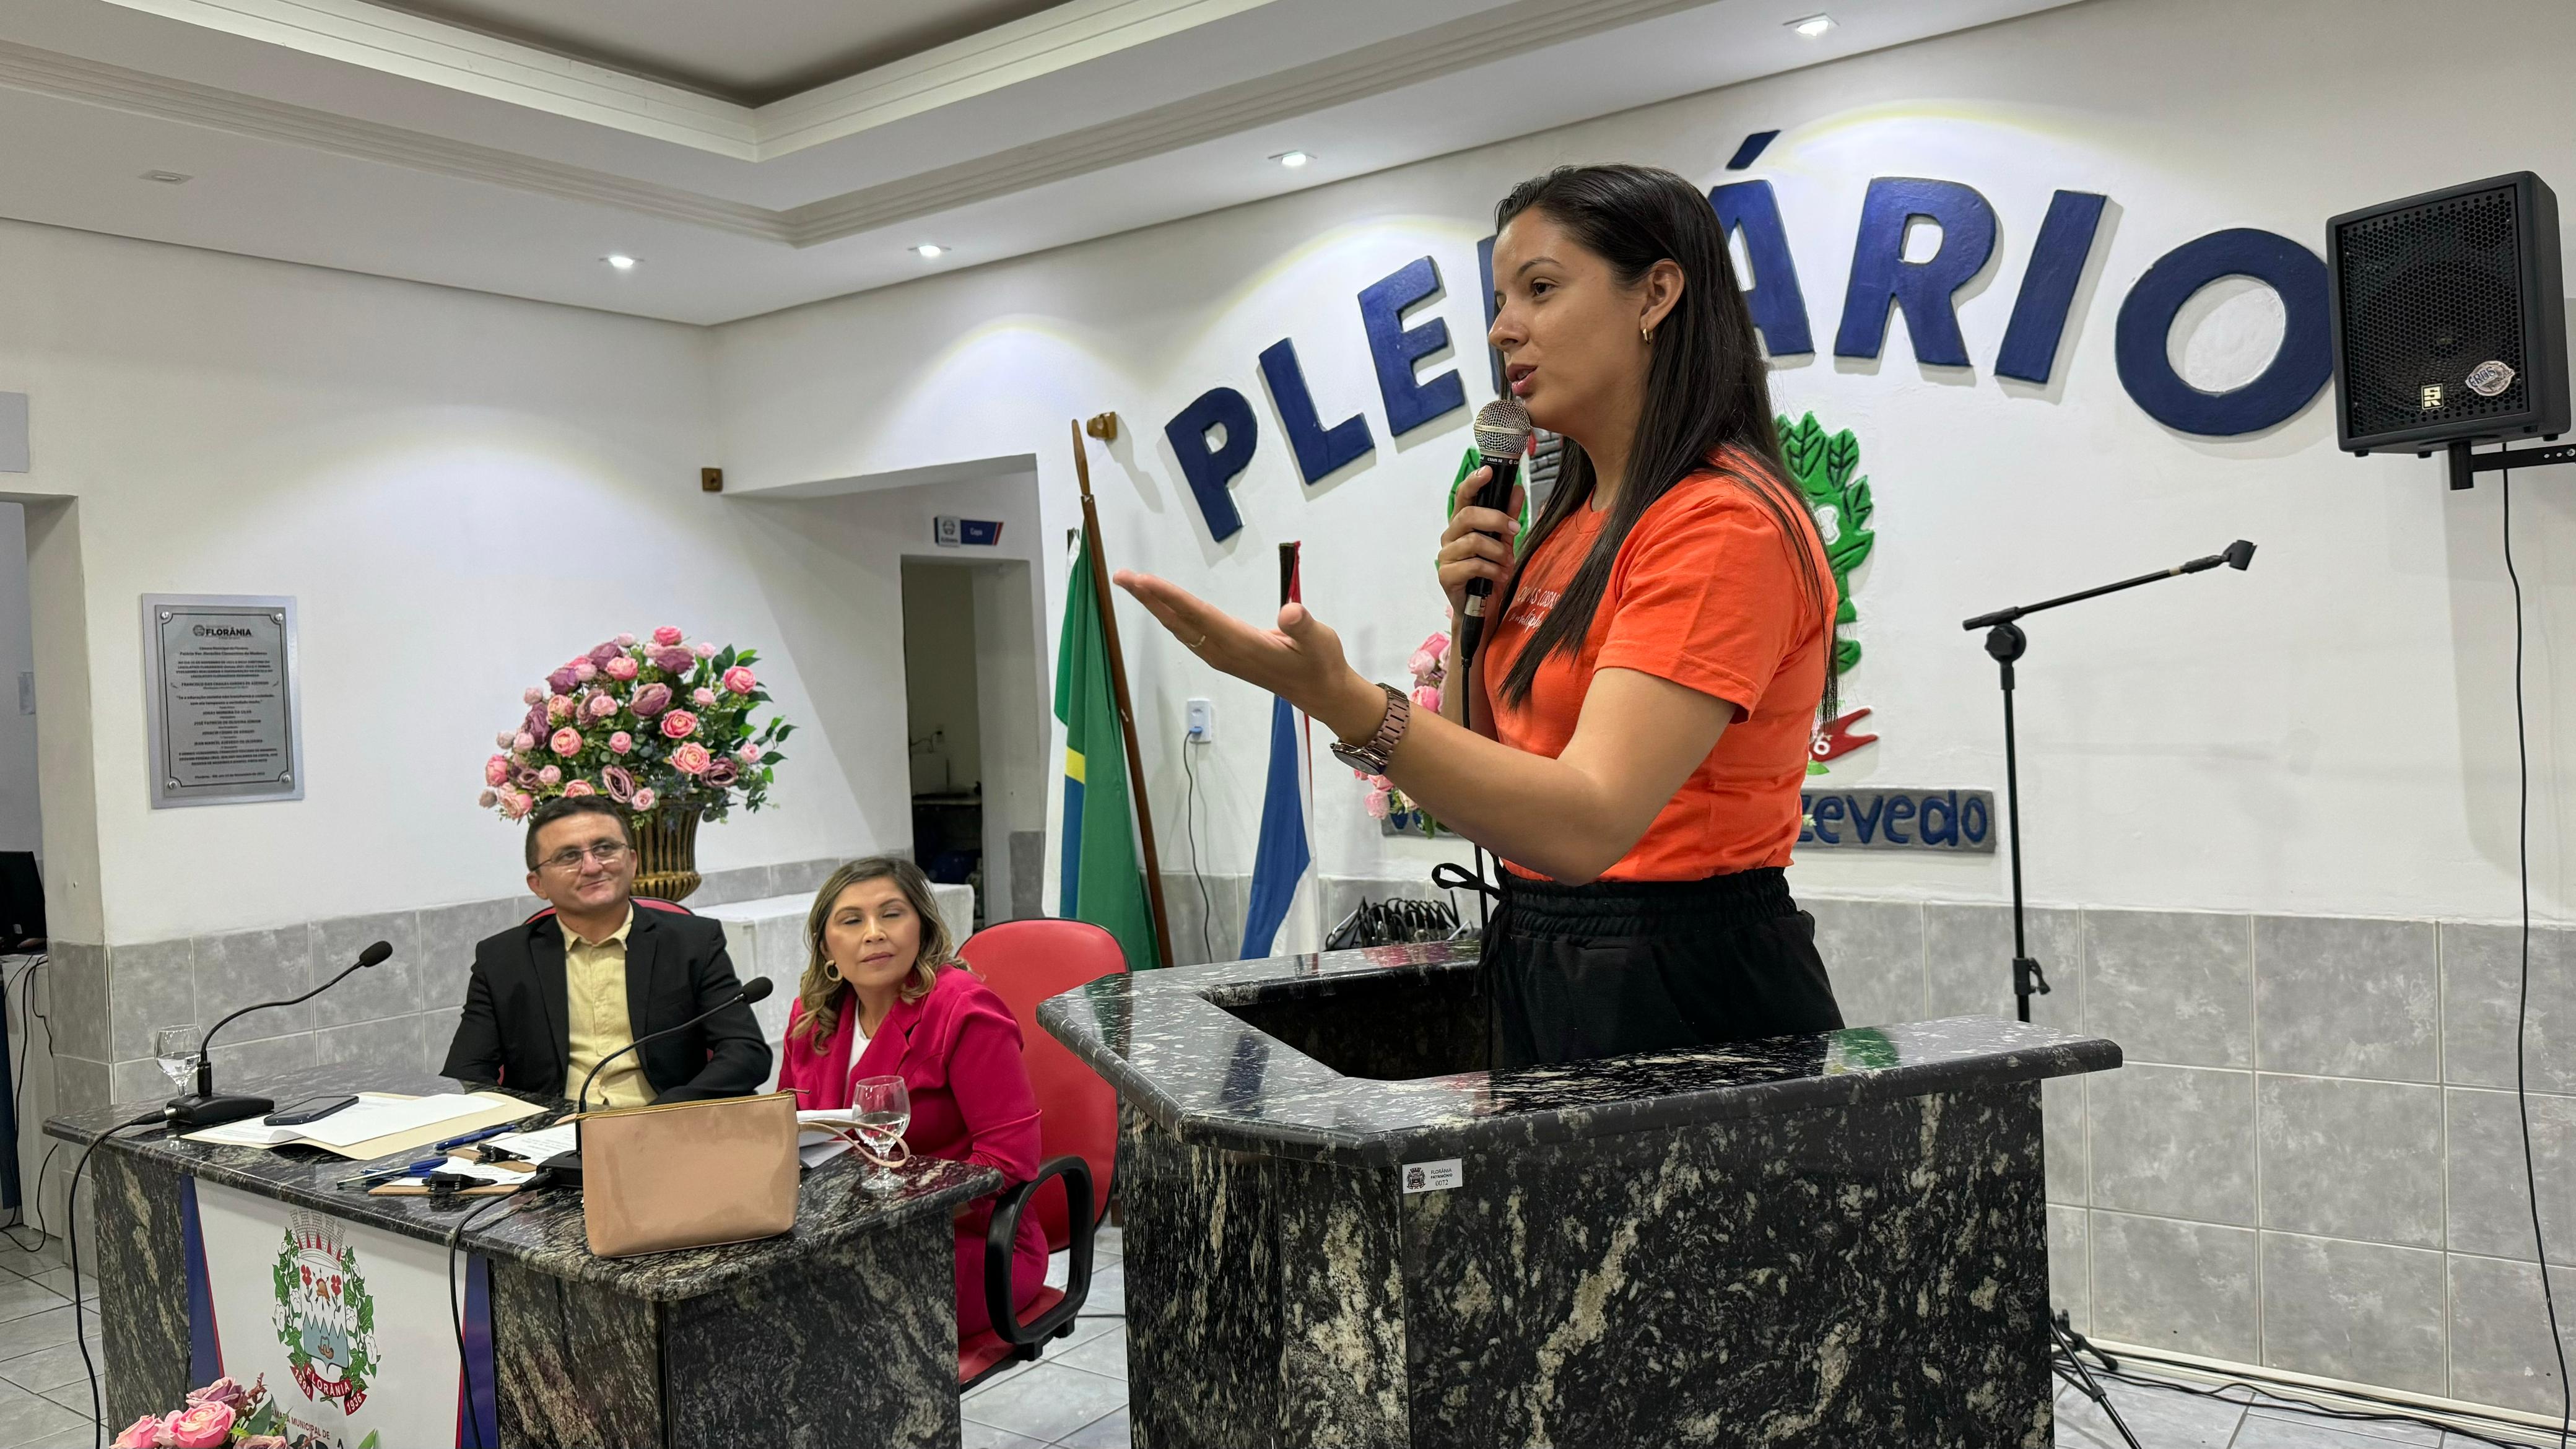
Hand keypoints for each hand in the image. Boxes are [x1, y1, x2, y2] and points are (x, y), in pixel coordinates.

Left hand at [1111, 572, 1387, 740]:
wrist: (1320, 693)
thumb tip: (1290, 612)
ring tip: (1134, 585)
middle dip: (1149, 598)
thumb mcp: (1321, 641)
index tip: (1144, 581)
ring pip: (1180, 627)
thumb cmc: (1320, 663)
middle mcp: (1223, 651)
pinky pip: (1188, 632)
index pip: (1198, 616)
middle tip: (1122, 576)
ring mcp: (1220, 655)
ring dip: (1155, 605)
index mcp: (1240, 644)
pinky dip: (1170, 615)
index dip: (1170, 597)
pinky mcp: (1223, 655)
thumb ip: (1304, 627)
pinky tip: (1160, 606)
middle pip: (1178, 621)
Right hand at [1439, 466, 1525, 616]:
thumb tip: (1516, 489)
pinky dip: (1492, 570)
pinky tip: (1499, 576)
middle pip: (1467, 516)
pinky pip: (1473, 565)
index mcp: (1462, 524)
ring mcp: (1446, 556)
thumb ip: (1508, 517)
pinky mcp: (1446, 576)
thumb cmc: (1490, 573)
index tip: (1488, 470)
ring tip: (1508, 563)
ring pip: (1473, 542)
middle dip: (1496, 520)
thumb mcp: (1504, 542)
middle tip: (1515, 530)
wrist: (1482, 609)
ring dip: (1498, 552)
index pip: (1463, 496)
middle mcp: (1450, 536)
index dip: (1473, 482)